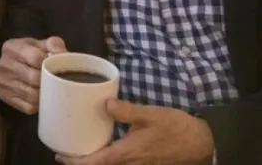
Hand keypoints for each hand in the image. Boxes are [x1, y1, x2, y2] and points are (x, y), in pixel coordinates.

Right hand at [0, 36, 66, 113]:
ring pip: (31, 94)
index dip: (51, 64)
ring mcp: (2, 81)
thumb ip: (54, 44)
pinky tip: (42, 98)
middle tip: (59, 82)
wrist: (15, 64)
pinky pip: (27, 106)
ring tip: (52, 90)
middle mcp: (3, 64)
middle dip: (49, 81)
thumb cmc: (32, 53)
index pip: (35, 58)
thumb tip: (63, 55)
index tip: (59, 67)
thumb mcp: (41, 44)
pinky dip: (38, 104)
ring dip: (45, 94)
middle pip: (33, 78)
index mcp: (11, 47)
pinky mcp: (4, 96)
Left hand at [57, 100, 214, 164]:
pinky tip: (104, 149)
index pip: (94, 163)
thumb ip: (126, 111)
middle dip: (81, 163)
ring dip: (94, 162)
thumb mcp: (150, 115)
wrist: (201, 144)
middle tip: (66, 152)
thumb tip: (105, 103)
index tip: (60, 156)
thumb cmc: (175, 128)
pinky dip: (107, 160)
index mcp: (126, 154)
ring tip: (80, 149)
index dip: (75, 162)